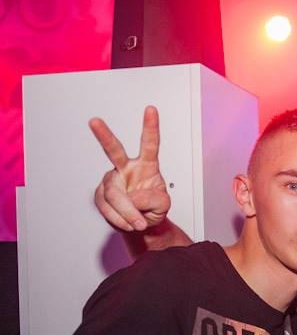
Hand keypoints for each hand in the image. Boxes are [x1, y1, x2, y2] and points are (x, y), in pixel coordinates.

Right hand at [89, 105, 169, 231]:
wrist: (142, 224)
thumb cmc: (153, 208)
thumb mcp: (163, 205)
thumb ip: (153, 199)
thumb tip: (134, 197)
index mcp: (147, 166)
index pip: (149, 144)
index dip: (151, 127)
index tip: (151, 110)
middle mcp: (127, 168)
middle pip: (114, 151)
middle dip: (104, 136)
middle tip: (95, 122)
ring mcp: (113, 180)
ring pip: (114, 194)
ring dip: (127, 213)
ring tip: (139, 222)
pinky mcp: (101, 194)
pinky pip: (107, 208)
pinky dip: (119, 219)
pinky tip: (127, 221)